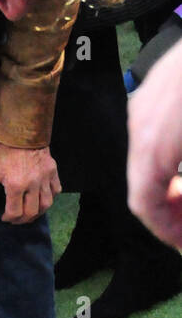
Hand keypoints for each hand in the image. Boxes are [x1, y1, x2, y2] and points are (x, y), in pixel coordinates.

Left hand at [0, 139, 60, 223]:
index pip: (15, 212)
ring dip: (37, 212)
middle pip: (32, 212)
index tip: (3, 217)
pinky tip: (40, 197)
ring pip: (47, 204)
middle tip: (14, 218)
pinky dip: (49, 197)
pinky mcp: (52, 169)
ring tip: (28, 212)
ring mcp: (45, 176)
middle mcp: (34, 183)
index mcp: (16, 185)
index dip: (8, 218)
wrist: (18, 126)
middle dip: (21, 219)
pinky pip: (56, 189)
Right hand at [127, 37, 181, 248]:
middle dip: (169, 209)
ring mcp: (146, 103)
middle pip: (143, 183)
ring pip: (148, 158)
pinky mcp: (158, 87)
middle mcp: (139, 126)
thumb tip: (179, 211)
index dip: (166, 230)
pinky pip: (155, 134)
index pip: (144, 206)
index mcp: (151, 147)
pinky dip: (170, 156)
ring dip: (170, 182)